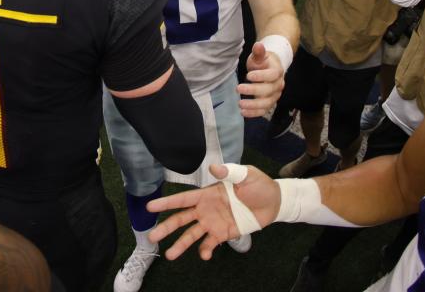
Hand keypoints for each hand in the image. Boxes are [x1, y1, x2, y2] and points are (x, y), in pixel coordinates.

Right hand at [147, 164, 280, 259]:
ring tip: (170, 255)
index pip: (183, 199)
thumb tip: (214, 168)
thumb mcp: (246, 175)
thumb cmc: (258, 185)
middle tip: (152, 237)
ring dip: (181, 245)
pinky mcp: (224, 234)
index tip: (150, 207)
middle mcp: (206, 209)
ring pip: (192, 235)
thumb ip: (230, 173)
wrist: (274, 202)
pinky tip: (204, 255)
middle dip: (166, 228)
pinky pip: (211, 243)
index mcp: (207, 194)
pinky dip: (205, 250)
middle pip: (182, 219)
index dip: (167, 203)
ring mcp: (213, 223)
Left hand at [239, 41, 283, 116]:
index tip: (248, 75)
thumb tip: (258, 45)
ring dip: (253, 105)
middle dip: (253, 90)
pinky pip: (263, 110)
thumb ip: (259, 52)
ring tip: (240, 104)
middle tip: (238, 88)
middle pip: (268, 90)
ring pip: (267, 103)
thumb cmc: (263, 62)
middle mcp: (278, 85)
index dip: (261, 76)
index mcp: (277, 71)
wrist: (270, 70)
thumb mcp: (260, 56)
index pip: (272, 75)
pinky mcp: (269, 103)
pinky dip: (254, 113)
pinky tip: (243, 112)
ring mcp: (275, 96)